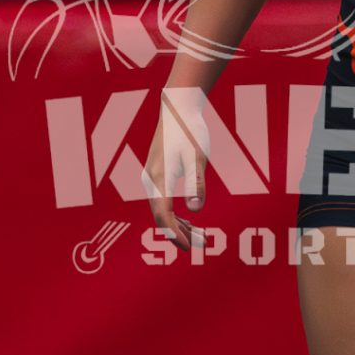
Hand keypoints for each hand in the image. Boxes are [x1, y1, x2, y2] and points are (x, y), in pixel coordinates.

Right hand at [142, 89, 207, 249]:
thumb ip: (197, 183)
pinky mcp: (156, 175)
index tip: (190, 247)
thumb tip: (196, 210)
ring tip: (201, 236)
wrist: (178, 108)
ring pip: (161, 211)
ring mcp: (151, 178)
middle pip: (161, 217)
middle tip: (203, 244)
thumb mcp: (198, 157)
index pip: (163, 216)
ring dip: (179, 226)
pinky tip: (191, 220)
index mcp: (159, 178)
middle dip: (180, 234)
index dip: (174, 235)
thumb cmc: (189, 130)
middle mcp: (150, 181)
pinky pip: (162, 202)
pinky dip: (175, 214)